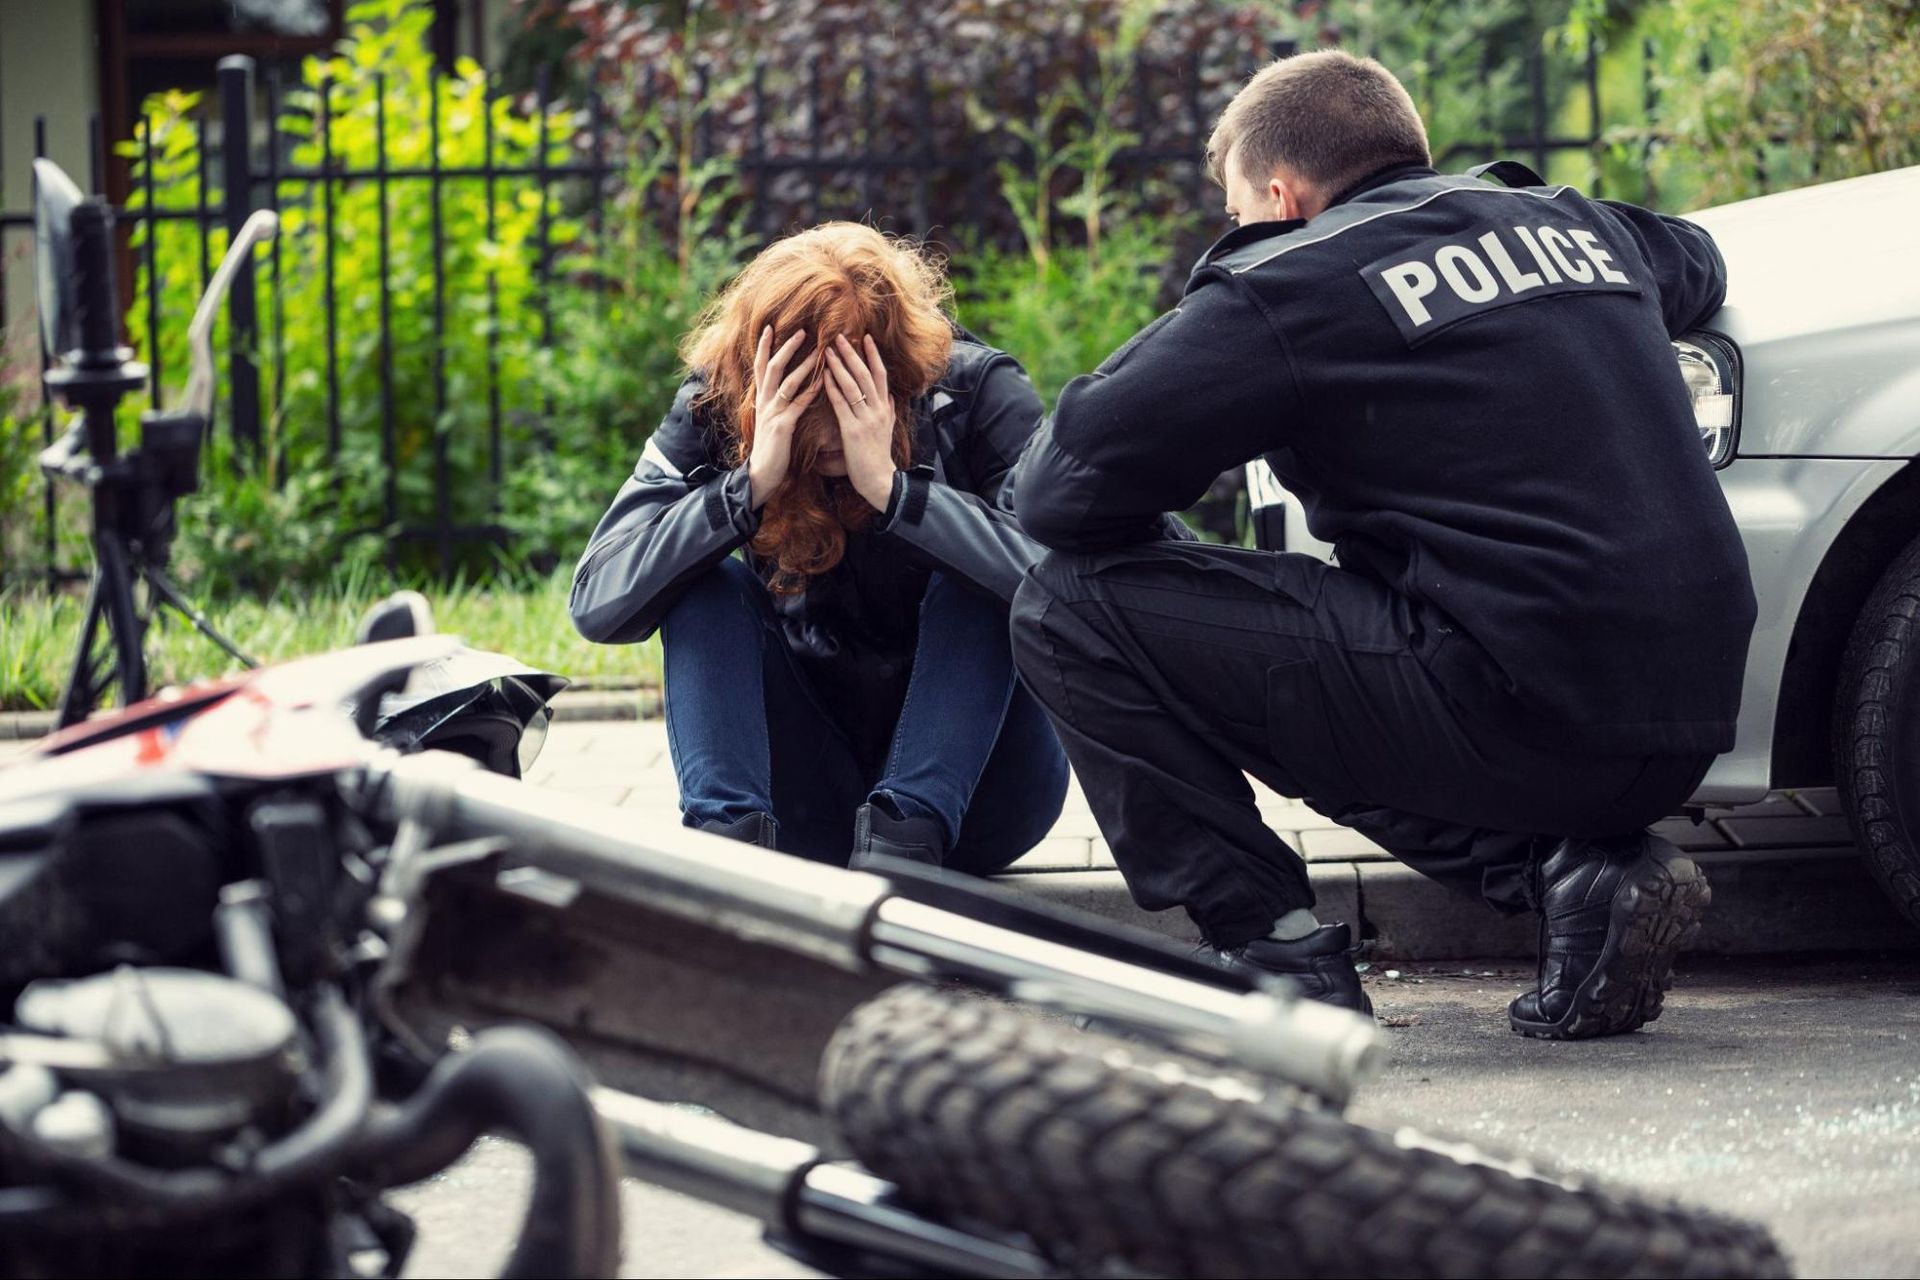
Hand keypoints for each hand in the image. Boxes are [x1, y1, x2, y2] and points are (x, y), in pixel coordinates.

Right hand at [747, 326, 820, 509]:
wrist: (761, 474)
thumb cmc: (770, 449)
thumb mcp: (769, 421)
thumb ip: (775, 404)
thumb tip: (782, 389)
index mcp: (761, 400)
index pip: (760, 367)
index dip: (764, 347)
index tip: (770, 327)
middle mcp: (764, 402)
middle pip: (772, 367)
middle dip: (786, 347)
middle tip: (802, 331)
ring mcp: (772, 413)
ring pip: (787, 382)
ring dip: (804, 365)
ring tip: (819, 351)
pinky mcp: (782, 426)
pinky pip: (798, 405)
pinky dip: (810, 392)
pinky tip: (822, 382)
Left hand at [823, 333, 896, 511]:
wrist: (880, 480)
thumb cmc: (880, 456)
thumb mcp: (889, 430)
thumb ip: (889, 411)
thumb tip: (890, 396)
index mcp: (885, 407)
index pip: (880, 374)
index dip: (873, 355)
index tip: (865, 337)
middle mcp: (878, 409)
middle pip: (866, 374)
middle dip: (852, 354)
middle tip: (840, 336)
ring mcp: (865, 419)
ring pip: (853, 386)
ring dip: (840, 366)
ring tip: (829, 350)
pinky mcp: (852, 430)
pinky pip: (841, 404)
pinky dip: (832, 388)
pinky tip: (823, 376)